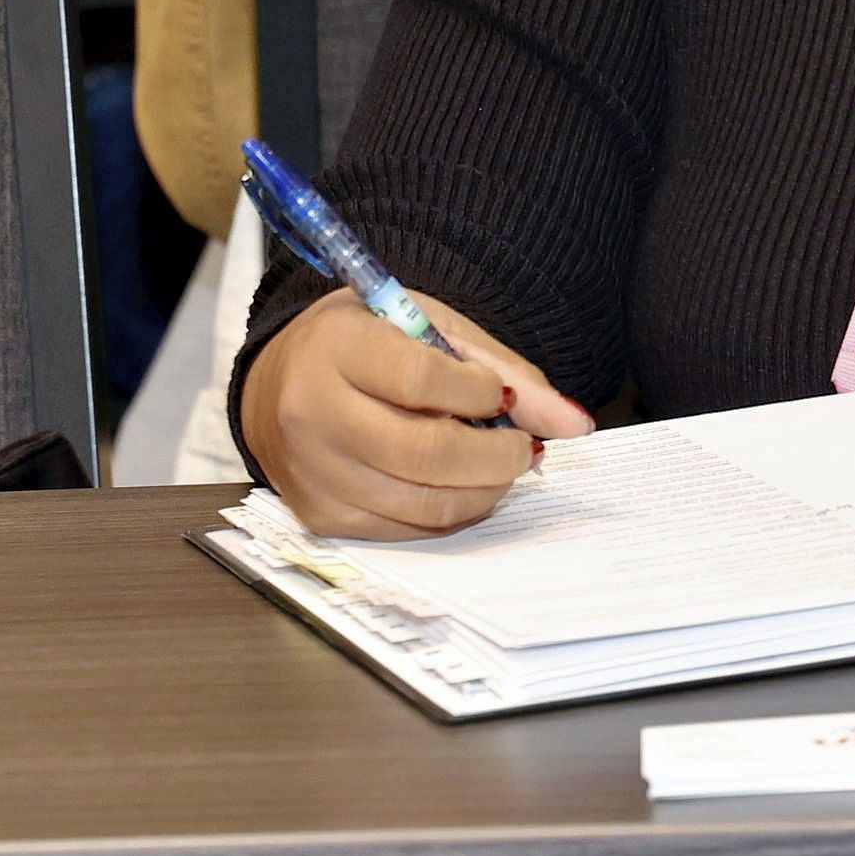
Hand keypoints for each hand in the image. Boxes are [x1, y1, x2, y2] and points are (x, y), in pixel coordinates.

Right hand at [239, 287, 595, 540]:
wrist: (279, 382)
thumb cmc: (361, 344)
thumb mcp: (425, 325)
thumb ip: (499, 369)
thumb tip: (575, 424)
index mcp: (334, 347)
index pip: (420, 379)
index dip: (478, 393)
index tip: (499, 394)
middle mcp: (311, 413)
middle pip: (427, 453)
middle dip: (498, 456)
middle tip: (525, 447)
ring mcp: (314, 473)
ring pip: (424, 503)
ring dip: (484, 490)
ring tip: (498, 464)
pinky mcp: (321, 516)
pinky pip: (407, 530)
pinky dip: (451, 512)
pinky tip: (461, 484)